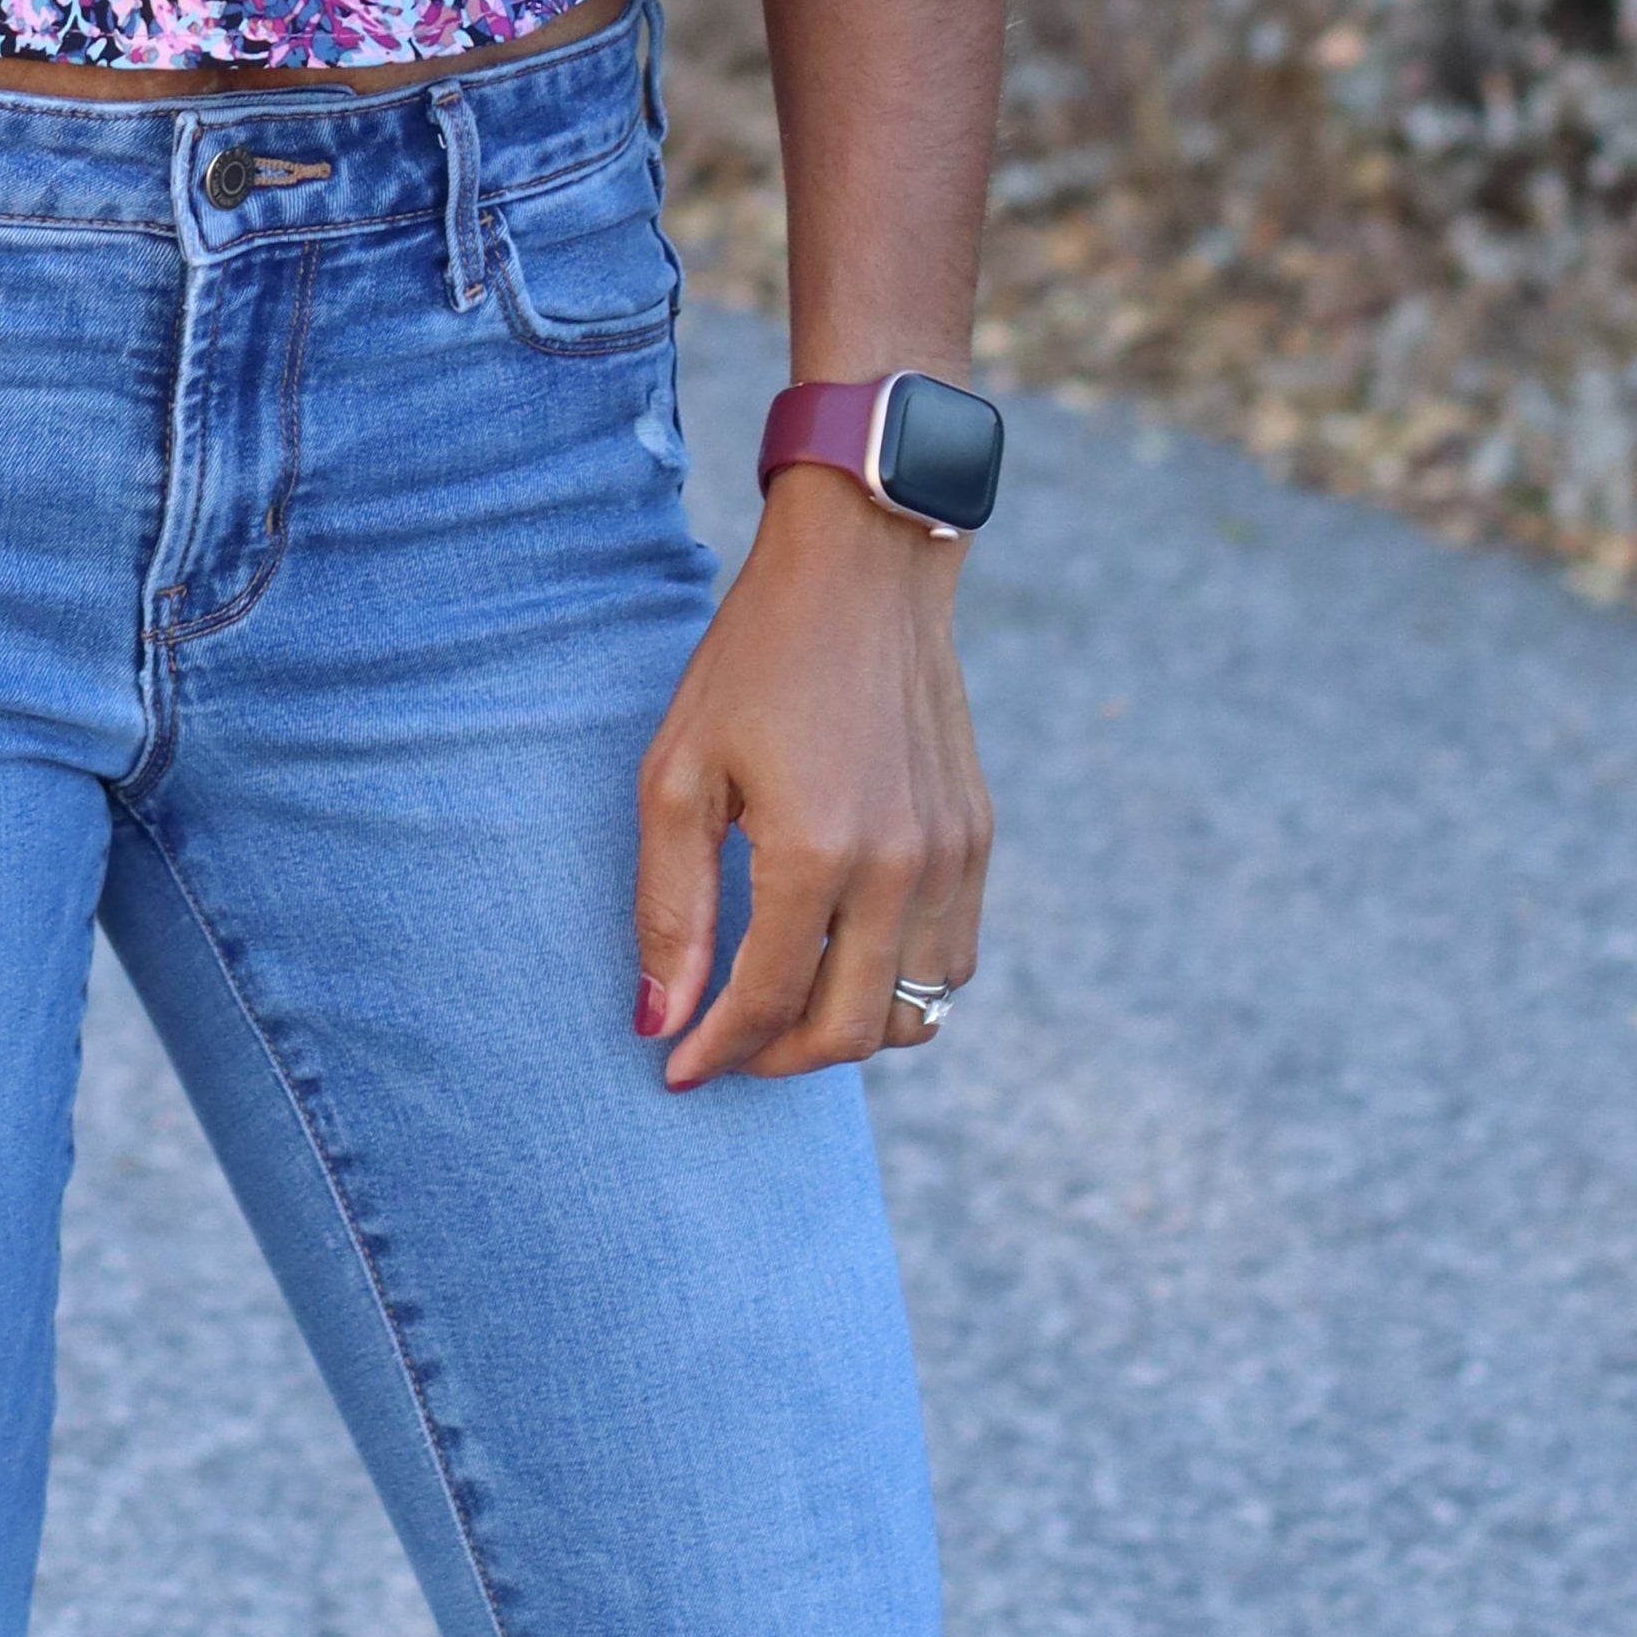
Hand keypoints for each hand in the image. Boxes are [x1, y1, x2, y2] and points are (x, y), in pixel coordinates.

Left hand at [632, 469, 989, 1083]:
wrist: (863, 569)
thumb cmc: (753, 659)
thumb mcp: (679, 772)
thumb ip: (670, 907)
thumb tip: (659, 1020)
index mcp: (817, 852)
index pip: (769, 1004)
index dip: (717, 1051)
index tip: (676, 1068)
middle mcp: (899, 868)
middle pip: (847, 1032)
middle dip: (776, 1059)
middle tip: (726, 1045)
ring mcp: (950, 858)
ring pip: (914, 1012)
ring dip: (846, 1030)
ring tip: (785, 1003)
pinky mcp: (977, 839)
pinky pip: (953, 959)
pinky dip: (901, 984)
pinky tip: (847, 954)